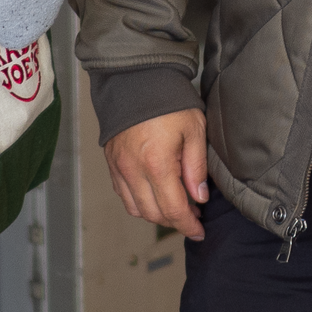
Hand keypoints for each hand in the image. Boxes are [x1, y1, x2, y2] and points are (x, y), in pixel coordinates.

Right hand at [103, 108, 209, 241]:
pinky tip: (155, 195)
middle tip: (193, 216)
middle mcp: (133, 170)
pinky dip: (140, 203)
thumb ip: (197, 167)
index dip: (188, 225)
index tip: (199, 231)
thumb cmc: (169, 101)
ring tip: (175, 206)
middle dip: (175, 221)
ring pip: (136, 209)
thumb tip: (199, 197)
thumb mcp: (194, 129)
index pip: (173, 209)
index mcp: (157, 163)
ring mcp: (119, 168)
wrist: (136, 80)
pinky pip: (124, 195)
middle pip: (154, 214)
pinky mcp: (111, 163)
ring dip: (156, 215)